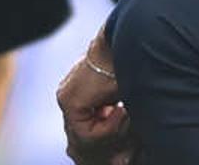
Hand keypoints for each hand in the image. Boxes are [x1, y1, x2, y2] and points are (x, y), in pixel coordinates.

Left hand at [57, 31, 136, 164]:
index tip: (127, 149)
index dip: (106, 146)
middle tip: (124, 158)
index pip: (84, 135)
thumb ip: (118, 128)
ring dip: (112, 136)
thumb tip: (121, 163)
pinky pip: (87, 134)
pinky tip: (121, 111)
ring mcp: (66, 99)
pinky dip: (108, 128)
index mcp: (80, 97)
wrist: (126, 45)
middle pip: (79, 142)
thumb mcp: (125, 107)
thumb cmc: (132, 71)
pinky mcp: (69, 102)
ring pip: (84, 141)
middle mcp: (69, 99)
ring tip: (128, 118)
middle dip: (105, 152)